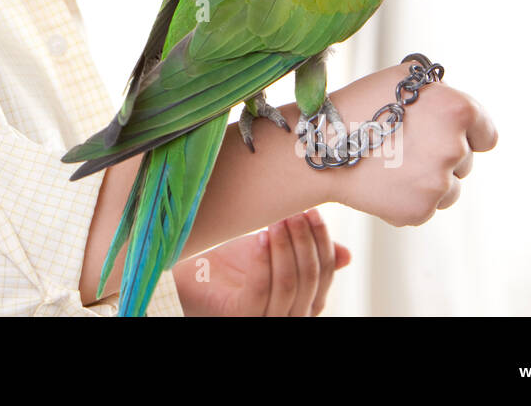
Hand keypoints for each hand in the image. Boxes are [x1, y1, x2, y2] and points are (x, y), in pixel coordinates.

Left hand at [173, 209, 351, 315]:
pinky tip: (261, 237)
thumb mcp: (273, 251)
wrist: (183, 269)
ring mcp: (264, 319)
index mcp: (301, 301)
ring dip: (288, 249)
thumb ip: (306, 252)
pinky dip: (264, 262)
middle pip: (310, 281)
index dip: (324, 243)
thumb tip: (346, 255)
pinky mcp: (239, 317)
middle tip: (297, 211)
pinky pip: (260, 290)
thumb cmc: (226, 262)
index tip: (315, 212)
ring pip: (289, 286)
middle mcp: (287, 315)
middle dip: (306, 243)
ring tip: (279, 220)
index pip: (324, 275)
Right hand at [322, 61, 498, 226]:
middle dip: (440, 154)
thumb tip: (460, 110)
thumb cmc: (358, 104)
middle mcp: (454, 147)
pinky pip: (427, 206)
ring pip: (449, 187)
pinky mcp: (421, 210)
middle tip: (402, 145)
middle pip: (465, 161)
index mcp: (457, 109)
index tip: (442, 134)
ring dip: (428, 179)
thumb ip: (440, 92)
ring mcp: (438, 183)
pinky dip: (409, 198)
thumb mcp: (400, 78)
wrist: (318, 144)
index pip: (486, 134)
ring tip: (390, 164)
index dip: (466, 133)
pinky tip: (383, 181)